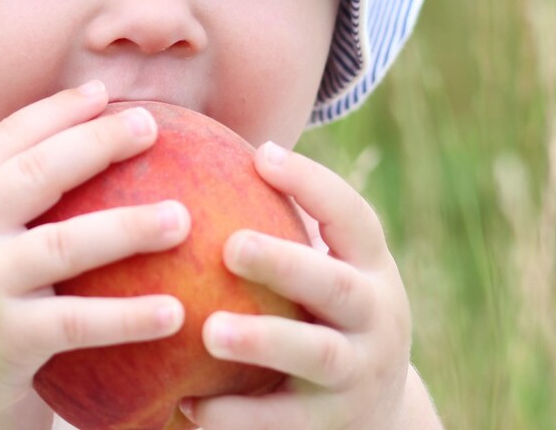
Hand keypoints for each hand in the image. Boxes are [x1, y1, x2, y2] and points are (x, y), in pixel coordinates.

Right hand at [0, 82, 191, 429]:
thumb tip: (66, 158)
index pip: (5, 140)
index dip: (54, 112)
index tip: (102, 93)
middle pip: (35, 174)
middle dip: (94, 144)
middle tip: (150, 128)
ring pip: (64, 244)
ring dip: (127, 228)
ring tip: (182, 218)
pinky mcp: (7, 337)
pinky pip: (78, 322)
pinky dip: (127, 317)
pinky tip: (174, 312)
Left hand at [181, 143, 414, 428]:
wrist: (376, 413)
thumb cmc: (318, 314)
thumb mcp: (320, 270)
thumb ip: (271, 222)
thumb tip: (178, 153)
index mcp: (369, 269)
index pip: (353, 218)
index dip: (313, 184)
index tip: (260, 153)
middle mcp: (376, 318)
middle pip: (337, 286)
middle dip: (287, 264)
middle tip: (231, 247)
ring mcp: (359, 375)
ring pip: (317, 355)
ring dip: (265, 341)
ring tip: (211, 331)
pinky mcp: (332, 426)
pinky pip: (284, 421)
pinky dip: (237, 416)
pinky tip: (186, 407)